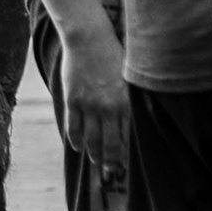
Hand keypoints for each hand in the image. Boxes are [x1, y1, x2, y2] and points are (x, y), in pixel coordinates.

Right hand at [60, 22, 128, 170]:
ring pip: (91, 138)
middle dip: (112, 161)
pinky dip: (75, 140)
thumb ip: (133, 100)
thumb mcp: (131, 78)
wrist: (89, 39)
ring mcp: (89, 105)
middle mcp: (108, 107)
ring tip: (97, 162)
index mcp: (127, 103)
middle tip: (112, 171)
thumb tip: (139, 120)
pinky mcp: (72, 100)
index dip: (128, 154)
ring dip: (94, 153)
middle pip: (110, 143)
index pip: (128, 137)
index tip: (129, 165)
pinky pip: (73, 126)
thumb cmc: (114, 55)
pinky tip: (77, 147)